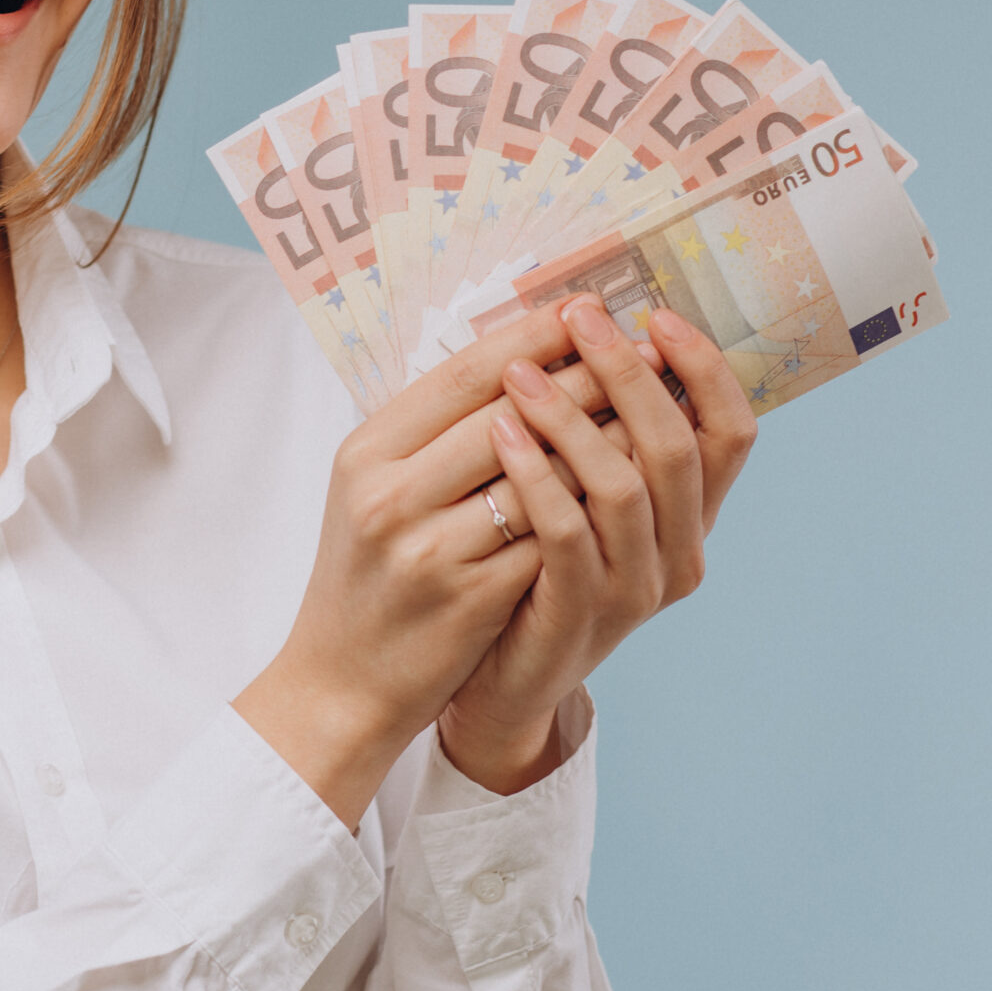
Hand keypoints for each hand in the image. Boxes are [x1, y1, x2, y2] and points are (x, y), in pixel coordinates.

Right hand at [233, 305, 629, 828]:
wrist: (341, 682)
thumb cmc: (370, 573)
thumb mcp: (374, 487)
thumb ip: (433, 431)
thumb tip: (522, 361)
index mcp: (366, 450)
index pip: (460, 373)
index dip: (529, 336)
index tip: (583, 308)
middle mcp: (389, 492)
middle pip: (505, 412)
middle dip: (583, 375)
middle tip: (639, 348)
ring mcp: (428, 547)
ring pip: (538, 473)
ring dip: (603, 437)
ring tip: (650, 410)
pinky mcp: (469, 598)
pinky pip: (549, 538)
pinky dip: (593, 507)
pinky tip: (634, 486)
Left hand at [436, 297, 758, 791]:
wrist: (497, 679)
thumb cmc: (534, 565)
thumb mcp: (581, 495)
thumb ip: (599, 431)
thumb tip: (590, 327)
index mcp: (690, 516)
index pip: (731, 432)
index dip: (705, 370)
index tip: (657, 316)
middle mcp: (679, 553)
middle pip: (676, 447)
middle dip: (628, 373)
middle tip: (582, 320)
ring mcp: (635, 590)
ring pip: (623, 486)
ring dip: (571, 417)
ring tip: (521, 372)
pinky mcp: (580, 614)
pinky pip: (565, 533)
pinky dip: (535, 475)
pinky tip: (500, 431)